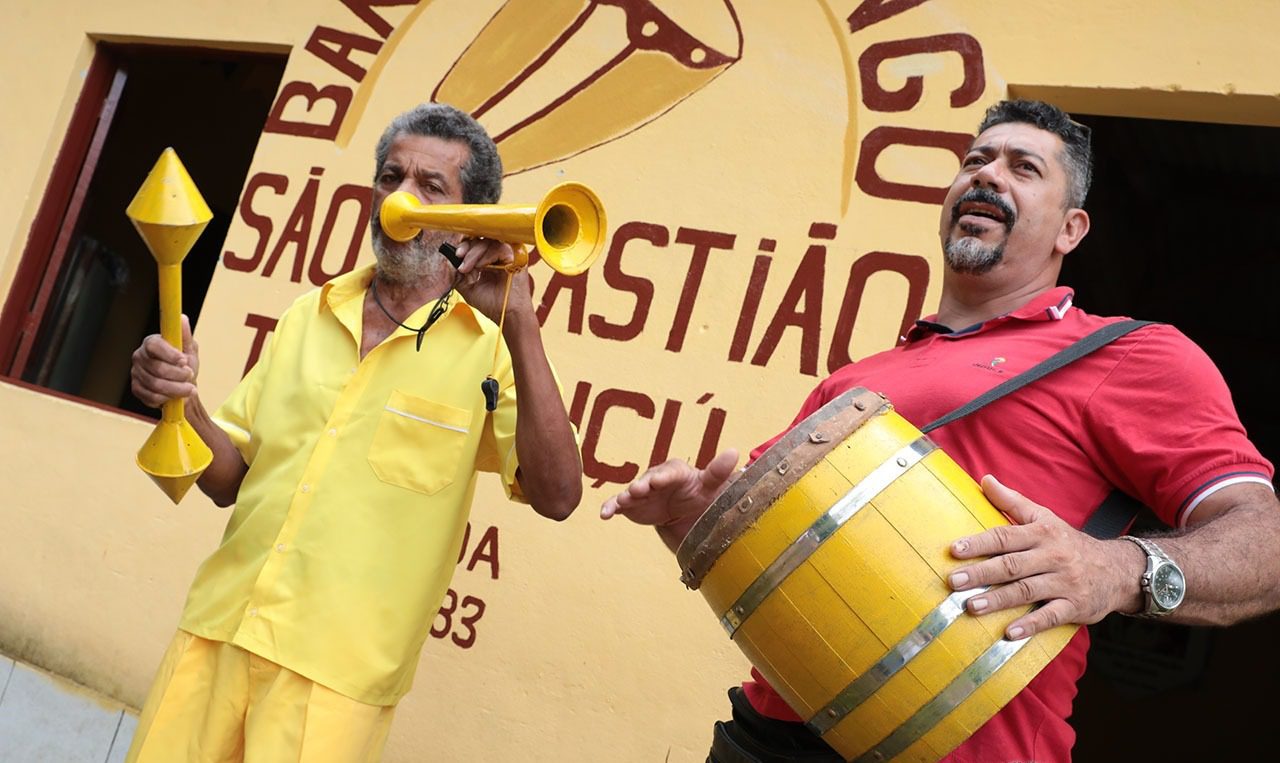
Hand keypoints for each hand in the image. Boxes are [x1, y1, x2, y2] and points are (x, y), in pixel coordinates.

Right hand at [130, 314, 199, 407]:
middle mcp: (140, 357)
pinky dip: (167, 398)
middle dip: (178, 375)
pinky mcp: (136, 389)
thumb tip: (181, 317)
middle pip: (156, 368)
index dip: (169, 354)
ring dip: (176, 389)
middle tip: (191, 376)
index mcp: (151, 343)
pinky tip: (175, 395)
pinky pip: (151, 396)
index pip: (154, 346)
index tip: (184, 361)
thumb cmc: (185, 365)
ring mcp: (136, 373)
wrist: (182, 387)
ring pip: (155, 384)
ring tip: (189, 389)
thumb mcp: (189, 349)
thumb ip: (185, 335)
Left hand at [453, 237, 530, 323]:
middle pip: (481, 238)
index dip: (464, 245)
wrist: (507, 315)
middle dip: (466, 248)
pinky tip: (481, 267)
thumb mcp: (468, 287)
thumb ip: (458, 273)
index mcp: (489, 260)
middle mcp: (499, 255)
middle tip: (459, 260)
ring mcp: (508, 255)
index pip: (476, 243)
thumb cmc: (493, 304)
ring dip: (473, 254)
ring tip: (467, 268)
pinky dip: (486, 256)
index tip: (455, 254)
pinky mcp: (516, 257)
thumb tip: (448, 260)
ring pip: (488, 241)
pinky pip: (499, 248)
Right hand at [601, 449, 739, 531]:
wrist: (685, 511)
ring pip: (631, 493)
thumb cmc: (699, 494)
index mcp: (675, 471)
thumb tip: (734, 452)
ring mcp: (641, 491)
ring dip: (626, 497)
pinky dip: (610, 508)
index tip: (659, 481)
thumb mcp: (709, 485)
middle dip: (642, 485)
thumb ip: (718, 471)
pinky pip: (618, 505)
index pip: (669, 472)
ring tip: (622, 502)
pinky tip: (604, 514)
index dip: (663, 477)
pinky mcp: (631, 505)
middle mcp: (655, 478)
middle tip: (638, 490)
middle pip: (646, 481)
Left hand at [947, 474, 1136, 638]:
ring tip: (971, 606)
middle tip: (953, 581)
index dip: (979, 543)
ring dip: (998, 600)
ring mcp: (1065, 582)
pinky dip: (1030, 625)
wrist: (1117, 570)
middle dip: (981, 573)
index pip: (1005, 536)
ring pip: (1027, 591)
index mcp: (1042, 533)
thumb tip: (985, 479)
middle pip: (1012, 565)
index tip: (954, 550)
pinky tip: (1009, 633)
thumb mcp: (1044, 518)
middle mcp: (1053, 556)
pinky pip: (1050, 616)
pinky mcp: (1075, 606)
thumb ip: (1012, 502)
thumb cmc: (1068, 542)